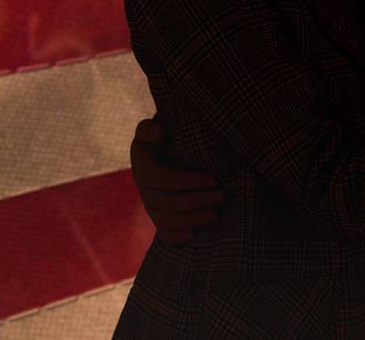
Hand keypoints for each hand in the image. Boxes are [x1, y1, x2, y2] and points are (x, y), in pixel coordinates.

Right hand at [129, 116, 224, 244]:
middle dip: (197, 201)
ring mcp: (150, 205)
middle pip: (169, 202)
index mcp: (143, 165)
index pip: (162, 179)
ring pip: (168, 220)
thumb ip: (150, 128)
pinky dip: (176, 237)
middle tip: (222, 197)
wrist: (164, 149)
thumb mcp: (153, 127)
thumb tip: (158, 132)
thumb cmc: (164, 134)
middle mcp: (144, 188)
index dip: (188, 182)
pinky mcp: (159, 216)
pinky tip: (193, 235)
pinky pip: (163, 233)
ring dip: (193, 219)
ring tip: (215, 215)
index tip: (213, 179)